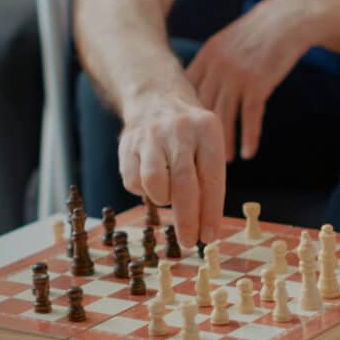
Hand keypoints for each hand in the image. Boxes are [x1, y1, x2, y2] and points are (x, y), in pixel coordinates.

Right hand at [118, 72, 224, 247]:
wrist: (155, 99)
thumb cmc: (190, 136)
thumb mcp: (209, 147)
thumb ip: (209, 183)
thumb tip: (207, 230)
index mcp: (207, 130)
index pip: (212, 179)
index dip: (211, 212)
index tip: (209, 237)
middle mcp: (180, 130)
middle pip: (184, 184)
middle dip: (187, 219)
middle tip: (190, 241)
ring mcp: (151, 135)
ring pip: (155, 183)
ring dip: (163, 199)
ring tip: (168, 196)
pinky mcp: (127, 144)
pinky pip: (133, 181)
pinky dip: (143, 191)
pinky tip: (152, 181)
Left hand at [185, 0, 327, 160]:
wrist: (290, 17)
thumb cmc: (259, 32)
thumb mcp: (229, 42)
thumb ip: (213, 63)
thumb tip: (200, 88)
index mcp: (206, 56)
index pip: (187, 93)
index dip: (185, 116)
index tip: (185, 136)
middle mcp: (217, 66)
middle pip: (202, 108)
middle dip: (200, 134)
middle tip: (200, 155)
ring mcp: (237, 75)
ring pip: (224, 117)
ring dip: (224, 142)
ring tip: (225, 161)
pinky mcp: (259, 82)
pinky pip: (249, 117)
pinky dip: (249, 137)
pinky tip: (249, 153)